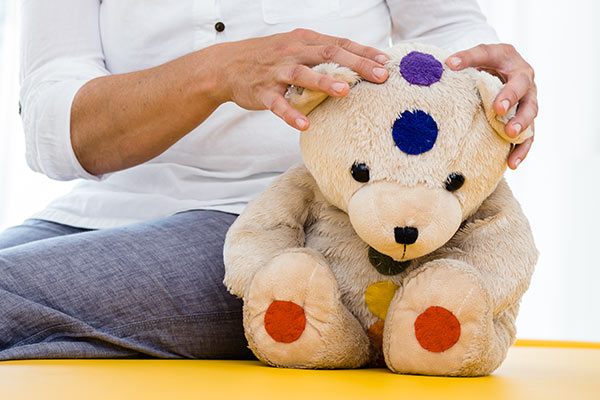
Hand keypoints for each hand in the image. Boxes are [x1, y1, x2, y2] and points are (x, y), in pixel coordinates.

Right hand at [208, 29, 388, 130]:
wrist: (226, 66)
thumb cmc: (268, 58)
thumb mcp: (294, 47)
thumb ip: (320, 54)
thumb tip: (354, 63)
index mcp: (304, 41)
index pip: (339, 44)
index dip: (363, 52)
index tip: (386, 63)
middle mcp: (292, 52)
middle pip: (328, 55)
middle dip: (356, 65)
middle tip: (379, 76)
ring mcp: (277, 72)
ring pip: (303, 74)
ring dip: (324, 82)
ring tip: (345, 91)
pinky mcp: (262, 91)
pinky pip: (278, 103)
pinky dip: (291, 113)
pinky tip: (305, 124)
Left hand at [445, 44, 536, 168]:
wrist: (505, 71)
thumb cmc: (488, 65)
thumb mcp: (477, 57)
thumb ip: (465, 60)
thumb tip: (447, 64)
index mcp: (508, 57)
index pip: (488, 55)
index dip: (470, 59)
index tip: (452, 65)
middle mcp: (524, 79)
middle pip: (521, 87)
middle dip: (510, 97)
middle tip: (498, 109)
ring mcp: (529, 100)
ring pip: (530, 112)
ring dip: (521, 124)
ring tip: (510, 134)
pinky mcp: (528, 120)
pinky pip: (529, 136)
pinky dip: (521, 149)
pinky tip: (511, 164)